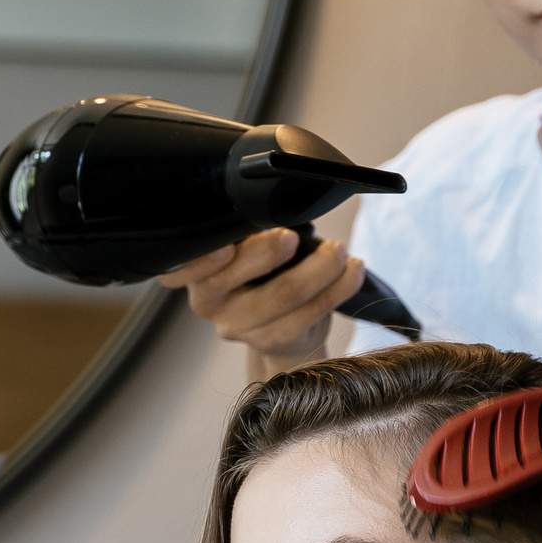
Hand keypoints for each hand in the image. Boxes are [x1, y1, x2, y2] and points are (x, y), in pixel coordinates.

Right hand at [157, 228, 363, 367]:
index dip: (204, 259)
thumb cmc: (262, 274)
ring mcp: (238, 326)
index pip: (188, 264)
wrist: (282, 330)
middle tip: (294, 235)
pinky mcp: (272, 342)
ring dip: (320, 268)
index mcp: (194, 271)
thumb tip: (273, 200)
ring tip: (339, 251)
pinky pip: (310, 313)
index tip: (226, 246)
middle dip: (269, 250)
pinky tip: (352, 272)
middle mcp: (208, 301)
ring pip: (283, 294)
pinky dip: (338, 288)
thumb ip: (246, 231)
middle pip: (237, 274)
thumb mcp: (244, 248)